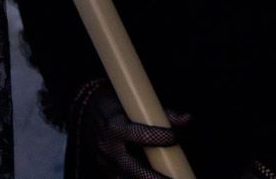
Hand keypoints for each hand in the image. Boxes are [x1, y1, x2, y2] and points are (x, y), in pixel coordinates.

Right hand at [75, 84, 191, 178]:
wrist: (86, 110)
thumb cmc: (117, 105)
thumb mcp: (134, 104)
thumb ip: (162, 113)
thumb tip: (188, 119)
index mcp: (115, 127)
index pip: (142, 135)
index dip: (161, 137)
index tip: (177, 137)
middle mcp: (108, 148)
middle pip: (135, 169)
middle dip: (156, 177)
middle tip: (176, 178)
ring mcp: (105, 163)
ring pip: (128, 178)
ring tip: (166, 178)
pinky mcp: (105, 172)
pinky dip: (135, 178)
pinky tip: (150, 178)